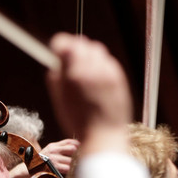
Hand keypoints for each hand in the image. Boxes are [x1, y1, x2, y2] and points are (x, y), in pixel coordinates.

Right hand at [40, 138, 79, 175]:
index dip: (78, 144)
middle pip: (73, 149)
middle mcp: (53, 150)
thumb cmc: (42, 162)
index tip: (82, 148)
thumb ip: (61, 148)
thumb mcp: (49, 151)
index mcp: (53, 146)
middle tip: (79, 159)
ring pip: (71, 160)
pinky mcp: (54, 167)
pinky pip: (68, 168)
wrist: (30, 170)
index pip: (69, 141)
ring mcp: (53, 158)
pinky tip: (69, 171)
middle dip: (77, 154)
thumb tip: (77, 145)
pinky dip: (70, 170)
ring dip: (73, 164)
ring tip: (73, 166)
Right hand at [45, 35, 131, 155]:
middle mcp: (94, 70)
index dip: (59, 44)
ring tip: (83, 69)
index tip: (57, 50)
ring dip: (89, 54)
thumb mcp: (59, 97)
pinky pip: (109, 61)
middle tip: (70, 59)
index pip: (65, 43)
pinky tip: (96, 77)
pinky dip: (101, 64)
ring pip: (98, 49)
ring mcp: (110, 73)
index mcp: (75, 74)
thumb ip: (57, 74)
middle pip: (83, 43)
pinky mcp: (120, 78)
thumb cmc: (78, 120)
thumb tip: (58, 58)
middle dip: (74, 47)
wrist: (104, 135)